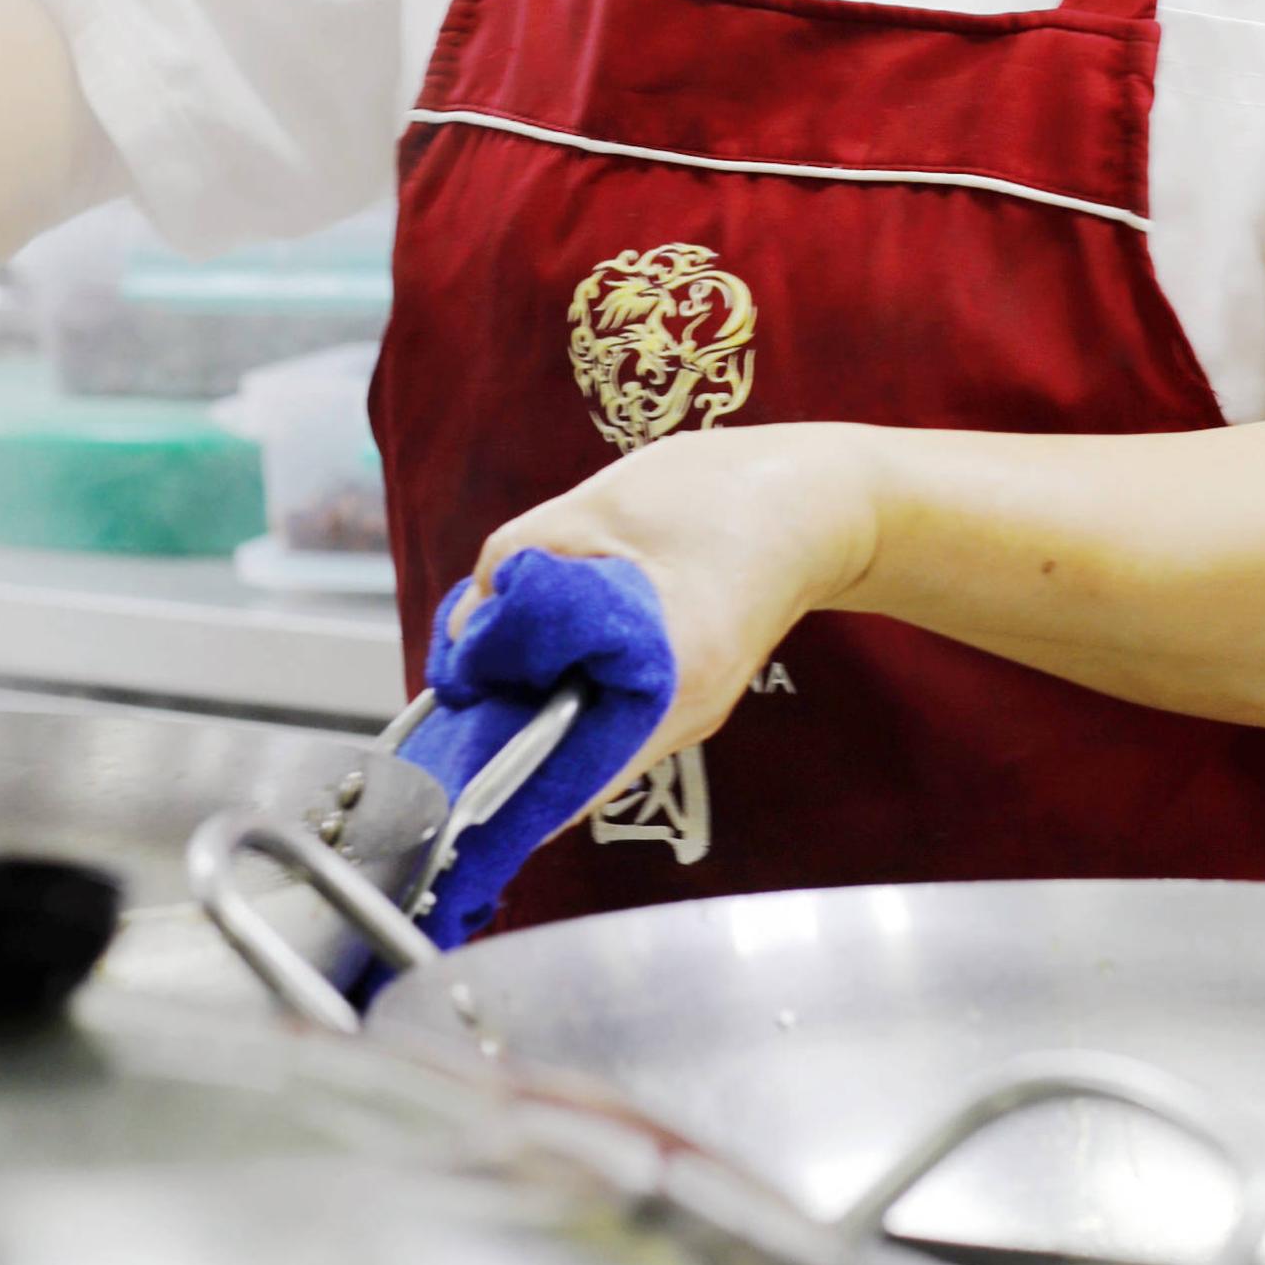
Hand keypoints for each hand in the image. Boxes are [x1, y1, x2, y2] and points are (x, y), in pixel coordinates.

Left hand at [474, 422, 884, 768]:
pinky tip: (540, 657)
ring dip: (532, 714)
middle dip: (503, 734)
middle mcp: (681, 718)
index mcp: (665, 678)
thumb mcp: (596, 508)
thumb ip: (518, 564)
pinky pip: (609, 718)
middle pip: (566, 765)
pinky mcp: (687, 697)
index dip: (491, 769)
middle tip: (456, 693)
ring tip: (492, 668)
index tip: (445, 749)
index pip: (559, 770)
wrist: (819, 502)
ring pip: (585, 745)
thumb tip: (467, 627)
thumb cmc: (723, 495)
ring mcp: (689, 715)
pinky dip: (566, 698)